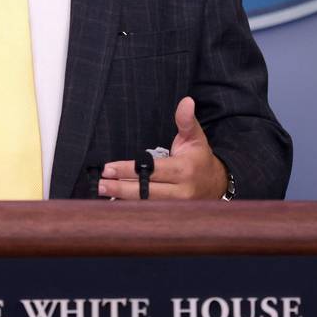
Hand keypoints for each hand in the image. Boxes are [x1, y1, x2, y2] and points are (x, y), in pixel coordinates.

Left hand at [98, 96, 227, 199]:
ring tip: (103, 192)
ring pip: (146, 204)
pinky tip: (115, 203)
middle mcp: (182, 191)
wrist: (217, 183)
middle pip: (146, 191)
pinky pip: (150, 212)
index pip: (151, 170)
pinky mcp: (174, 215)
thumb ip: (186, 120)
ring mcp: (178, 206)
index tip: (109, 168)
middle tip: (100, 183)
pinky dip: (132, 207)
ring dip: (122, 199)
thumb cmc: (199, 158)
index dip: (129, 170)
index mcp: (184, 170)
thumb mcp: (195, 137)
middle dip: (121, 187)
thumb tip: (187, 101)